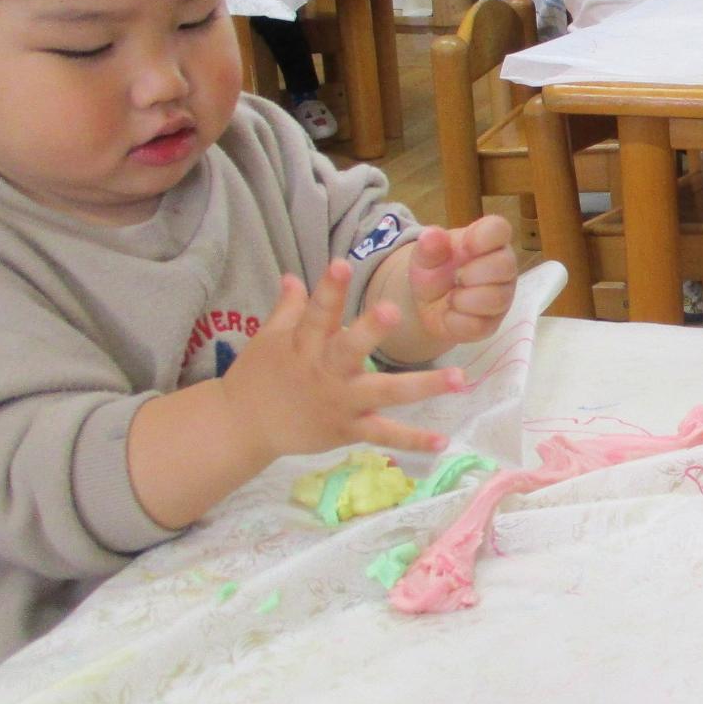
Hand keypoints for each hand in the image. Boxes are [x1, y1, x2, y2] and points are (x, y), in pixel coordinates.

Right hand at [222, 262, 462, 459]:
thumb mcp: (268, 339)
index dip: (329, 288)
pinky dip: (413, 441)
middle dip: (370, 331)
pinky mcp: (349, 429)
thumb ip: (288, 309)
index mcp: (304, 345)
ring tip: (460, 379)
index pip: (316, 312)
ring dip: (423, 386)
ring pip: (384, 393)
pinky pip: (385, 435)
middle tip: (394, 310)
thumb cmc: (258, 377)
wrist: (242, 427)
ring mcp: (341, 402)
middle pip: (349, 348)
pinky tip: (443, 441)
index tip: (341, 262)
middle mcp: (325, 371)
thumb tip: (293, 275)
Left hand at [405, 214, 516, 344]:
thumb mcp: (425, 256)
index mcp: (488, 242)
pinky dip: (457, 320)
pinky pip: (480, 324)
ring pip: (497, 298)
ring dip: (464, 299)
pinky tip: (450, 313)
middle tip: (456, 276)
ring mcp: (502, 296)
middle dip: (473, 273)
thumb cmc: (435, 271)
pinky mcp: (492, 323)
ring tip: (451, 297)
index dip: (484, 236)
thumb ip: (429, 246)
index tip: (465, 246)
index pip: (500, 229)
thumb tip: (432, 235)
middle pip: (505, 266)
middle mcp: (503, 268)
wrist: (428, 304)